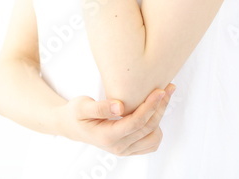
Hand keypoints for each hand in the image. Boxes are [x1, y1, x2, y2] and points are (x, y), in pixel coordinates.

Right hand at [58, 85, 175, 155]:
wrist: (71, 126)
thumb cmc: (76, 113)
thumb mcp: (82, 106)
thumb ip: (100, 107)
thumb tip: (120, 106)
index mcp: (107, 137)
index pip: (136, 122)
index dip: (150, 106)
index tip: (160, 90)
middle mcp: (118, 147)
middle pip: (148, 128)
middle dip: (160, 107)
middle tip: (167, 88)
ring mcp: (125, 151)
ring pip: (154, 136)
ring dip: (160, 117)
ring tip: (160, 99)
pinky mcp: (130, 149)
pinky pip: (151, 143)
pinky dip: (156, 127)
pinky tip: (152, 112)